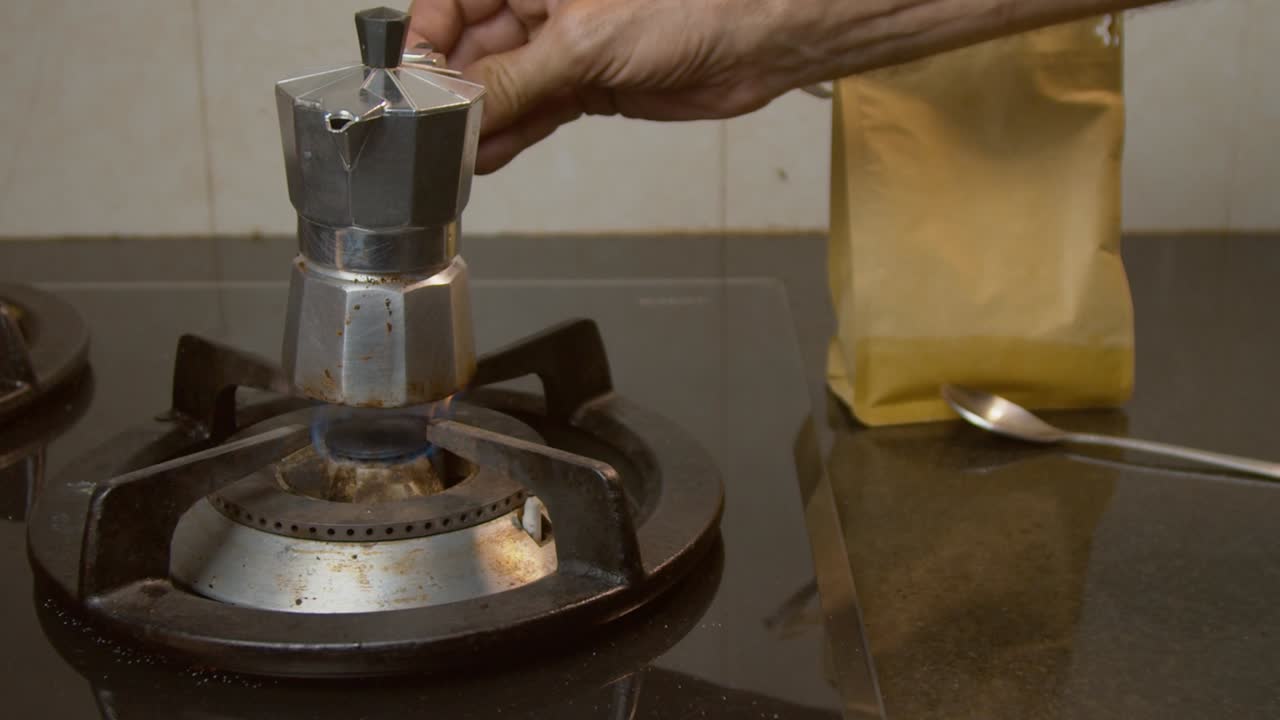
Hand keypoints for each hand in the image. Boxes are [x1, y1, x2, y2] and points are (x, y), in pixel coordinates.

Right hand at [406, 0, 837, 172]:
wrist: (761, 38)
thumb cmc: (693, 3)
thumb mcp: (585, 40)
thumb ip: (516, 78)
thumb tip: (462, 107)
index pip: (451, 1)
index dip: (427, 41)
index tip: (410, 84)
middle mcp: (542, 2)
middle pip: (473, 48)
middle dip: (453, 91)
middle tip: (433, 133)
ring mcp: (565, 44)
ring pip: (503, 85)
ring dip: (480, 122)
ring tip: (454, 156)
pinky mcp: (588, 82)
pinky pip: (535, 109)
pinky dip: (513, 134)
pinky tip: (487, 156)